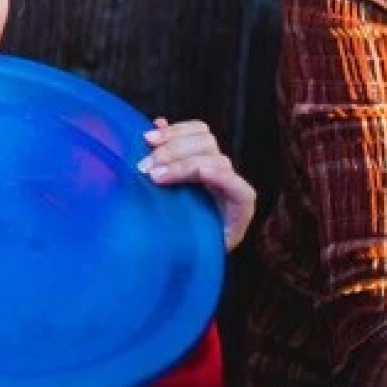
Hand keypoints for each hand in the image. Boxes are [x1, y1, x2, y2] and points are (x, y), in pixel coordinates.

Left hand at [141, 118, 256, 250]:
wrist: (180, 263)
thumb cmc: (166, 224)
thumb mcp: (155, 189)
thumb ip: (159, 158)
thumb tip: (155, 123)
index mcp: (200, 162)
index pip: (199, 132)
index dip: (175, 131)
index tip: (146, 139)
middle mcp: (219, 173)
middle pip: (205, 142)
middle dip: (171, 149)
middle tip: (144, 167)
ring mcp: (232, 190)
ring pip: (217, 160)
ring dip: (184, 164)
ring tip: (156, 178)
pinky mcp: (242, 210)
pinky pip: (239, 188)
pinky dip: (220, 177)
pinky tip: (202, 174)